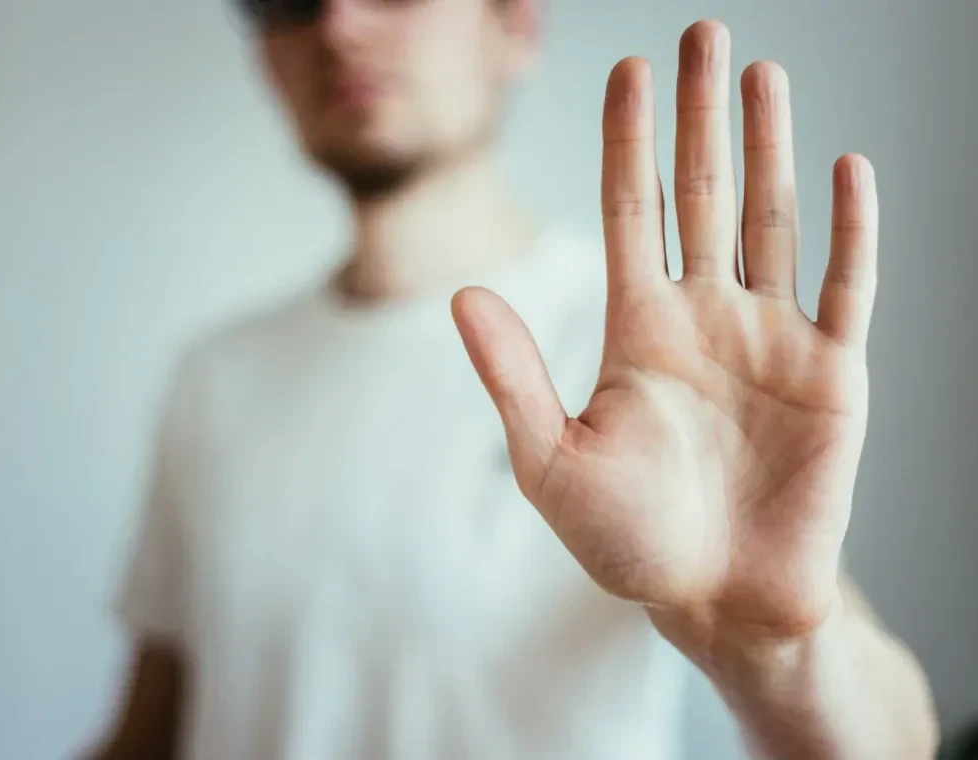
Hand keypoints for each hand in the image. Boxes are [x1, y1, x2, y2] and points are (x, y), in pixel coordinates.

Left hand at [452, 20, 877, 651]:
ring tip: (762, 75)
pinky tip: (846, 168)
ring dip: (769, 147)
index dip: (630, 141)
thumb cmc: (629, 540)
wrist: (716, 600)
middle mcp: (705, 318)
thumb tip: (462, 292)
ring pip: (772, 221)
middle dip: (700, 117)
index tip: (629, 71)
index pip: (633, 211)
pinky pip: (847, 287)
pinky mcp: (832, 375)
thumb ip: (513, 375)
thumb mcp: (552, 459)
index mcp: (638, 329)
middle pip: (703, 194)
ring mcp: (772, 340)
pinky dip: (852, 230)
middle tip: (701, 34)